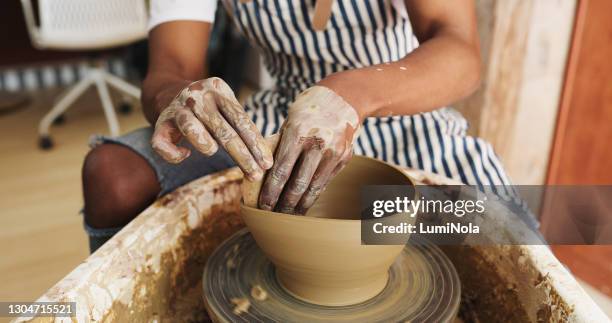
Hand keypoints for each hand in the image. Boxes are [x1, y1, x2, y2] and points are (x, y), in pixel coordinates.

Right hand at [151, 77, 272, 179]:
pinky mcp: (160, 122)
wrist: (171, 90)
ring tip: (212, 151)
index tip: (266, 163)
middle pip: (223, 130)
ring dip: (206, 145)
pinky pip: (162, 143)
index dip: (255, 144)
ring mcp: (177, 108)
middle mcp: (197, 97)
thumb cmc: (209, 107)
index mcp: (218, 89)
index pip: (241, 120)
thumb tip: (263, 158)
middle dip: (242, 156)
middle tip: (255, 174)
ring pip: (191, 130)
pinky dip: (174, 155)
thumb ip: (241, 125)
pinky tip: (185, 155)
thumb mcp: (226, 105)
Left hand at [259, 86, 360, 213]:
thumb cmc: (308, 110)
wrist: (343, 98)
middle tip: (274, 217)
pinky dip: (314, 194)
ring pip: (314, 187)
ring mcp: (334, 152)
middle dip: (285, 204)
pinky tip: (305, 203)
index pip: (281, 170)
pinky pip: (325, 181)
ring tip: (289, 216)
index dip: (271, 192)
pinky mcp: (344, 158)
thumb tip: (260, 174)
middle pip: (298, 184)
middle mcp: (318, 143)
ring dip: (300, 205)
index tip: (263, 206)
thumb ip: (278, 146)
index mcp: (298, 132)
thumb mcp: (289, 122)